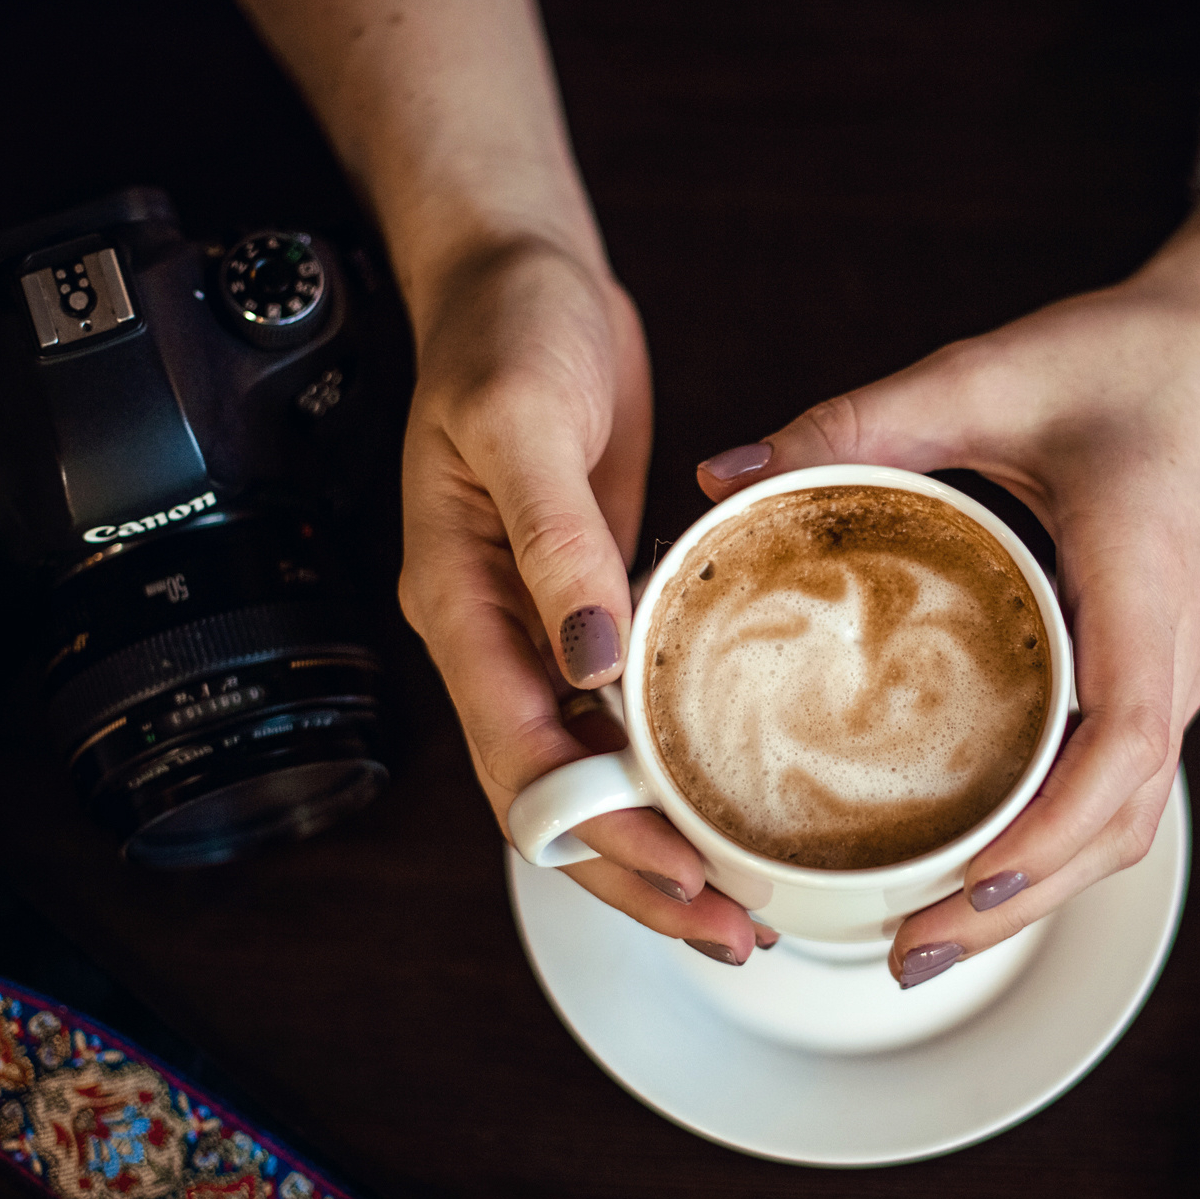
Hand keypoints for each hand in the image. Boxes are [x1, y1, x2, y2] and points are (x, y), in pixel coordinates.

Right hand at [399, 236, 770, 961]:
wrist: (516, 271)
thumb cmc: (505, 329)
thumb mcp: (524, 421)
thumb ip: (555, 544)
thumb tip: (595, 662)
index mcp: (456, 603)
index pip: (522, 763)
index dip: (603, 836)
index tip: (687, 880)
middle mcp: (493, 633)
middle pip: (553, 800)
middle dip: (637, 874)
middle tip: (734, 927)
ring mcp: (540, 625)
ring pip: (589, 771)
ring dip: (657, 836)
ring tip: (743, 891)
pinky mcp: (590, 601)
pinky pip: (621, 713)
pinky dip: (669, 763)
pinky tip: (730, 789)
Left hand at [694, 167, 1199, 983]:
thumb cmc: (1129, 356)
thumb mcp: (986, 374)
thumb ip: (857, 424)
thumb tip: (720, 475)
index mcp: (1144, 585)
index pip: (1121, 744)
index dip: (1050, 831)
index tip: (969, 879)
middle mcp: (1176, 651)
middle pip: (1122, 820)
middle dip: (1020, 901)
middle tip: (906, 952)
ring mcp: (1177, 670)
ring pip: (1127, 819)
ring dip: (1038, 888)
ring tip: (929, 934)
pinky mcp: (1161, 671)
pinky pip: (1119, 783)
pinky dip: (1055, 841)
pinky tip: (978, 862)